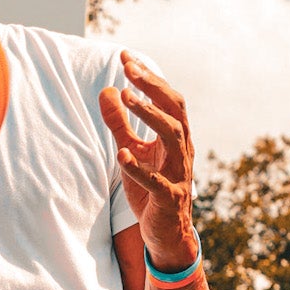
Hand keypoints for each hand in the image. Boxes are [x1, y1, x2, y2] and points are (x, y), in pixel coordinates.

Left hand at [99, 52, 198, 271]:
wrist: (166, 232)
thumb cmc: (150, 189)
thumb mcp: (131, 151)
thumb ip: (120, 123)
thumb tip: (106, 90)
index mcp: (176, 136)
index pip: (167, 98)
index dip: (149, 77)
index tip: (126, 57)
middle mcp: (182, 150)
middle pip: (174, 109)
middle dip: (153, 87)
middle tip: (129, 69)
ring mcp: (178, 174)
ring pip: (172, 137)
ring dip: (150, 115)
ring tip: (127, 97)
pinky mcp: (169, 199)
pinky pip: (156, 182)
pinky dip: (139, 169)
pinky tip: (121, 155)